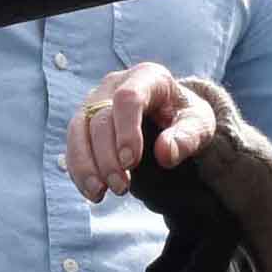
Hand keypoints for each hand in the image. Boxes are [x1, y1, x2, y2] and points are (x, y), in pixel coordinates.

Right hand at [67, 63, 216, 201]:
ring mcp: (95, 101)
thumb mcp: (199, 126)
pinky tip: (91, 192)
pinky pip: (73, 144)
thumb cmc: (185, 119)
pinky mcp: (83, 121)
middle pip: (101, 118)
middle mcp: (115, 84)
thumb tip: (165, 154)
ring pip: (79, 130)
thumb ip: (186, 138)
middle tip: (121, 188)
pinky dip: (79, 170)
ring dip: (86, 165)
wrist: (170, 117)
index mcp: (147, 77)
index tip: (131, 163)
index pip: (128, 98)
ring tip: (98, 194)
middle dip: (107, 157)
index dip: (126, 130)